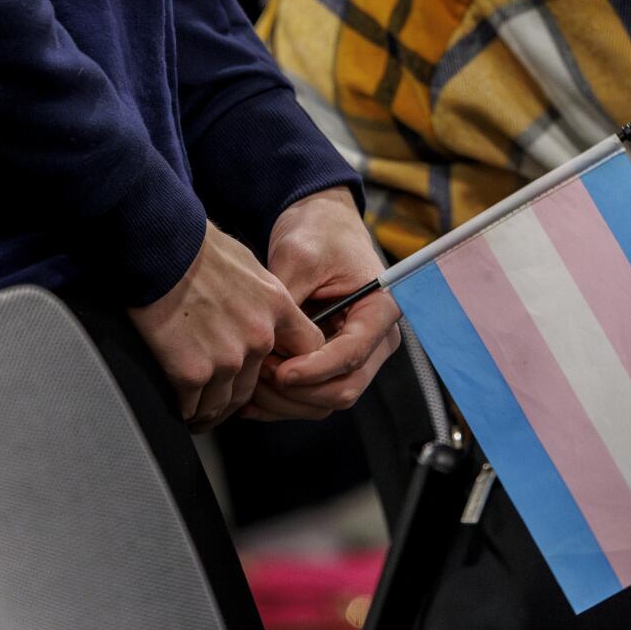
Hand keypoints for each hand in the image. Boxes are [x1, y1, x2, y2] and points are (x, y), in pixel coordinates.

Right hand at [128, 221, 323, 430]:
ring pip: (226, 402)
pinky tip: (181, 409)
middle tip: (225, 397)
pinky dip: (186, 411)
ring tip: (200, 413)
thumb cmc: (194, 246)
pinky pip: (193, 405)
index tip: (276, 372)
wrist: (158, 248)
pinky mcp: (191, 372)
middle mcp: (258, 338)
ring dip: (212, 411)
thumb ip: (261, 297)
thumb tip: (255, 310)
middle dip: (241, 395)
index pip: (306, 349)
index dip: (290, 365)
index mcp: (276, 307)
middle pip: (259, 384)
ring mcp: (226, 358)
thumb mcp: (247, 263)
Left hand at [246, 187, 401, 419]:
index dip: (315, 370)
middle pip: (344, 389)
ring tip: (250, 380)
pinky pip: (311, 398)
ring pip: (325, 401)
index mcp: (380, 310)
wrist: (319, 227)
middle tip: (259, 373)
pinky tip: (250, 398)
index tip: (281, 373)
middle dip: (298, 391)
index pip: (353, 355)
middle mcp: (375, 340)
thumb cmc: (317, 234)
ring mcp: (356, 356)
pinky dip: (281, 402)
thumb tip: (268, 346)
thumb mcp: (299, 258)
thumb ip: (288, 303)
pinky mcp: (333, 365)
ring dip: (286, 401)